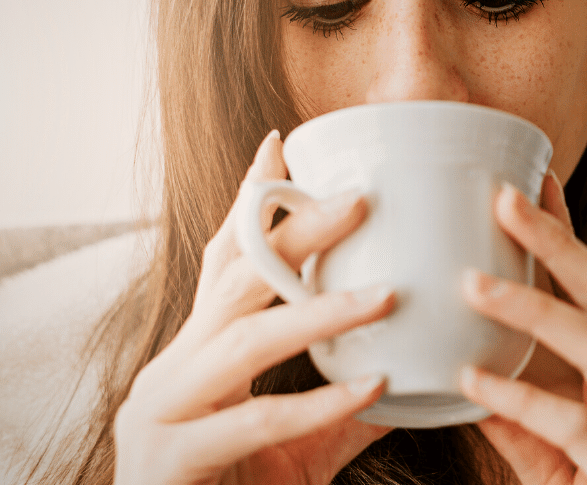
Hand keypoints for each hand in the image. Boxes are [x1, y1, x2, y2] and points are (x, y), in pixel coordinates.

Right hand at [114, 131, 394, 484]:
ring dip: (320, 314)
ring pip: (246, 342)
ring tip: (387, 296)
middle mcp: (174, 369)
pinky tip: (373, 388)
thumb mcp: (299, 447)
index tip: (282, 144)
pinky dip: (319, 405)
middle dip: (295, 234)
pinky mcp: (172, 459)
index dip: (249, 204)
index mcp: (198, 354)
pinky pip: (255, 421)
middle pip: (235, 282)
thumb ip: (345, 413)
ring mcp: (163, 411)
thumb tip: (412, 380)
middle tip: (360, 200)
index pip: (223, 263)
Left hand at [459, 174, 586, 484]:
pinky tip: (474, 381)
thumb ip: (526, 423)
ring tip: (473, 283)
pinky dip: (524, 401)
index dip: (565, 235)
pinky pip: (578, 427)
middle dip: (560, 242)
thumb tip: (471, 382)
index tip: (528, 178)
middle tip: (503, 196)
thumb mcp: (564, 462)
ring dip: (538, 308)